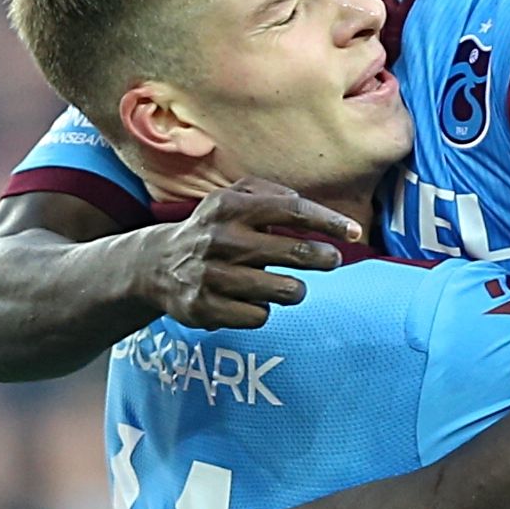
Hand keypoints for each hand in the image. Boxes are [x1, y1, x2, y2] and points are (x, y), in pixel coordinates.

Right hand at [146, 181, 363, 328]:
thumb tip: (304, 204)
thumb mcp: (231, 198)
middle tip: (330, 260)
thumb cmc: (210, 229)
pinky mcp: (205, 308)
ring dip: (293, 290)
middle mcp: (221, 239)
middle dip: (322, 258)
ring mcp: (212, 276)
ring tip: (288, 286)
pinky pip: (260, 315)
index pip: (292, 210)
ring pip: (284, 290)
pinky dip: (263, 310)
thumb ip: (269, 193)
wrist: (156, 266)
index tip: (353, 233)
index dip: (328, 222)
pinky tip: (251, 301)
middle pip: (295, 253)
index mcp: (230, 207)